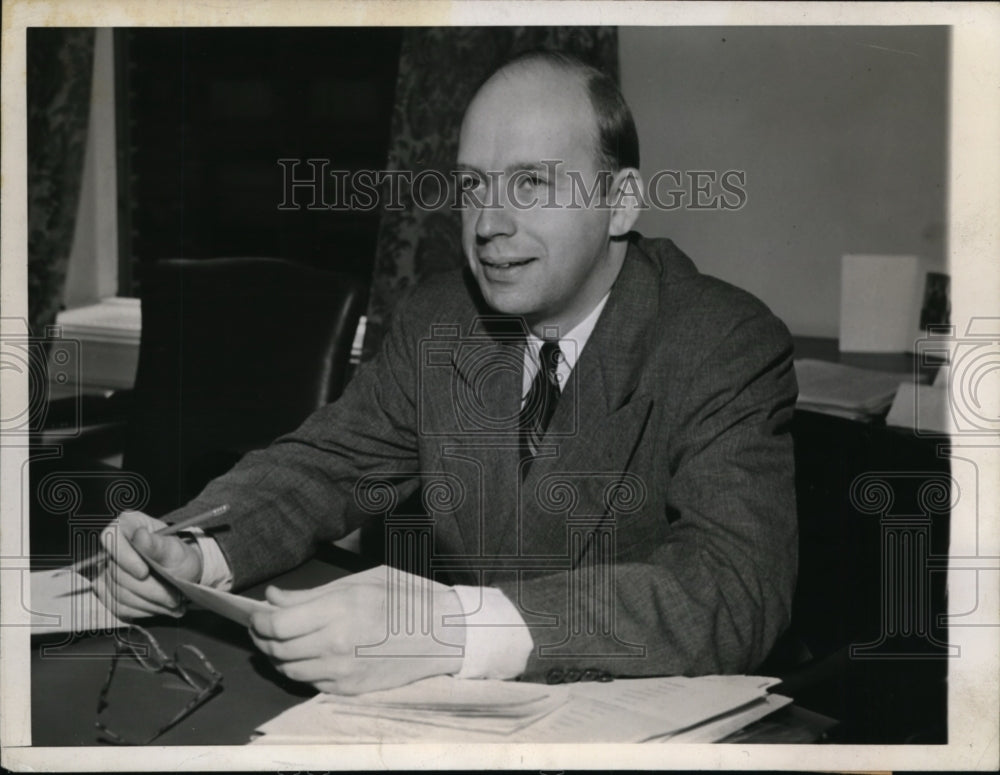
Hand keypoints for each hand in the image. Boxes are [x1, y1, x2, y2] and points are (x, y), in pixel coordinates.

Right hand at [93, 510, 202, 619]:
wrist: (182, 575)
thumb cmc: (179, 557)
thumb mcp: (177, 551)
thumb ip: (158, 545)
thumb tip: (140, 536)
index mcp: (127, 526)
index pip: (111, 537)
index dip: (124, 557)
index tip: (144, 573)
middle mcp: (111, 549)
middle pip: (117, 573)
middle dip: (149, 589)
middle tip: (175, 597)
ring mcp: (106, 571)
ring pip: (118, 594)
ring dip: (149, 603)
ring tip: (173, 603)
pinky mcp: (108, 592)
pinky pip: (118, 608)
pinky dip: (143, 610)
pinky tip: (160, 606)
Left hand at [249, 573, 465, 694]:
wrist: (444, 633)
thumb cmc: (407, 599)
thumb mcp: (361, 582)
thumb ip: (313, 594)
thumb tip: (275, 599)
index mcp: (340, 610)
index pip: (277, 624)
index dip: (259, 620)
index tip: (256, 614)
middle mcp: (337, 644)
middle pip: (277, 649)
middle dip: (262, 638)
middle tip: (261, 627)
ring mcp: (343, 671)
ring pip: (288, 670)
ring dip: (276, 657)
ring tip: (279, 642)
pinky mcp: (350, 689)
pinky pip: (309, 683)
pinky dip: (299, 670)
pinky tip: (304, 656)